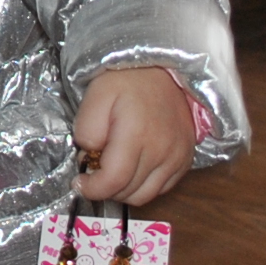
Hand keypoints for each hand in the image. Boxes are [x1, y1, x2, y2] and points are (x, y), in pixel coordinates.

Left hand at [71, 67, 198, 206]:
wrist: (162, 68)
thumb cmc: (127, 79)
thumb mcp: (95, 95)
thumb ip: (86, 130)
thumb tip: (89, 156)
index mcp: (137, 135)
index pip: (113, 181)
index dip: (92, 189)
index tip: (80, 183)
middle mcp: (162, 150)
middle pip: (128, 192)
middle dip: (105, 188)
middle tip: (94, 170)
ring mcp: (177, 157)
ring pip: (145, 195)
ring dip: (123, 190)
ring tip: (113, 169)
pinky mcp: (186, 159)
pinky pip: (162, 188)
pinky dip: (143, 185)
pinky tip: (133, 167)